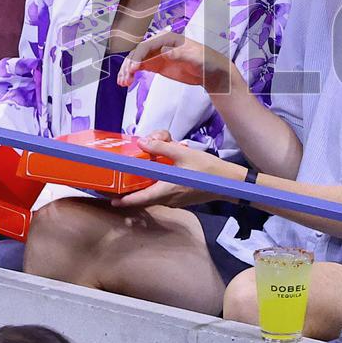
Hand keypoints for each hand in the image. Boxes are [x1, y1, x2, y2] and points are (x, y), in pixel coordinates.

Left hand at [110, 137, 242, 207]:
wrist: (229, 182)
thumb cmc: (208, 169)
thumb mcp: (183, 154)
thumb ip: (162, 146)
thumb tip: (142, 141)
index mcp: (167, 190)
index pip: (140, 199)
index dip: (125, 200)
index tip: (112, 200)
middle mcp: (169, 199)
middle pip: (146, 196)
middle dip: (135, 188)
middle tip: (124, 179)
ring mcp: (176, 201)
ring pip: (156, 194)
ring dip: (149, 184)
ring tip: (146, 169)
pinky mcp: (183, 199)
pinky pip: (165, 193)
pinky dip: (160, 184)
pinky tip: (164, 170)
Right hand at [117, 31, 234, 92]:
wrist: (211, 72)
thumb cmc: (205, 61)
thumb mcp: (194, 57)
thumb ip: (178, 54)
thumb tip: (164, 51)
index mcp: (167, 38)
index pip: (146, 45)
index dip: (138, 57)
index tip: (133, 69)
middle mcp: (158, 45)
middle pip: (137, 53)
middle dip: (129, 65)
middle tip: (125, 78)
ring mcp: (156, 55)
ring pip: (136, 60)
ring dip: (127, 70)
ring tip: (123, 83)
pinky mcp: (156, 65)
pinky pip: (139, 68)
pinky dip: (131, 74)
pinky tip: (126, 82)